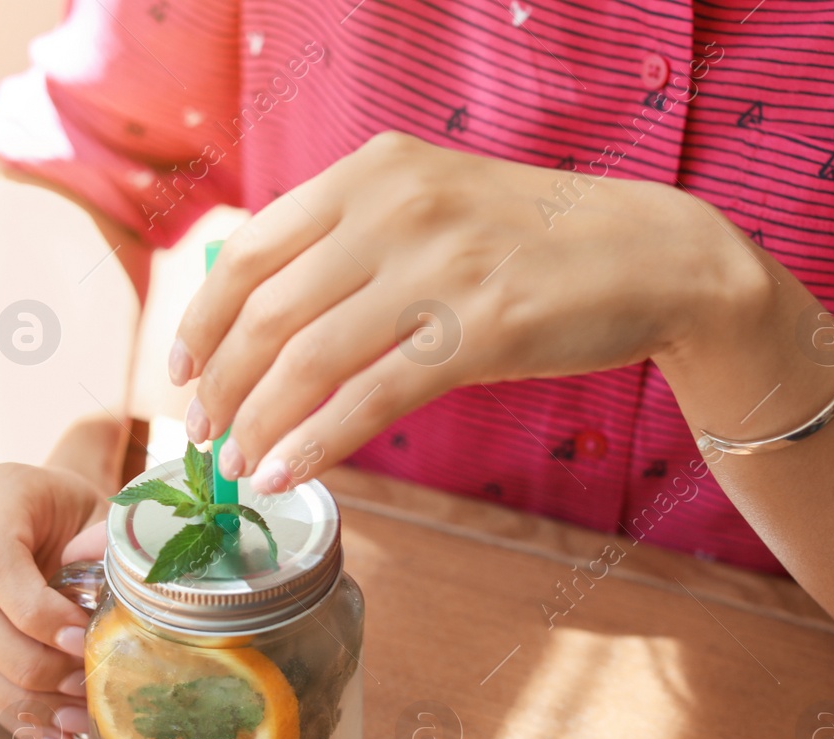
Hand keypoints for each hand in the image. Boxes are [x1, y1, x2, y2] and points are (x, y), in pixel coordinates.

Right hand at [0, 463, 106, 738]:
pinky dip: (11, 715)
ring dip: (18, 699)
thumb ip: (109, 547)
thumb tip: (93, 606)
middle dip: (27, 664)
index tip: (79, 639)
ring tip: (74, 725)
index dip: (30, 609)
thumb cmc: (89, 512)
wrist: (57, 506)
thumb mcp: (110, 513)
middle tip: (83, 687)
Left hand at [170, 130, 754, 491]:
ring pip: (307, 359)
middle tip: (204, 432)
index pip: (250, 250)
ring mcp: (437, 267)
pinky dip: (317, 442)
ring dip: (258, 422)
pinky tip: (288, 470)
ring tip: (239, 464)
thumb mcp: (430, 206)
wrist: (653, 255)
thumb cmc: (531, 242)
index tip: (180, 367)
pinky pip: (371, 397)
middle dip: (220, 383)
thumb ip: (349, 241)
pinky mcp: (479, 330)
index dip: (201, 318)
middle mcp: (394, 208)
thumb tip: (261, 315)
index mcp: (371, 172)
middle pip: (267, 310)